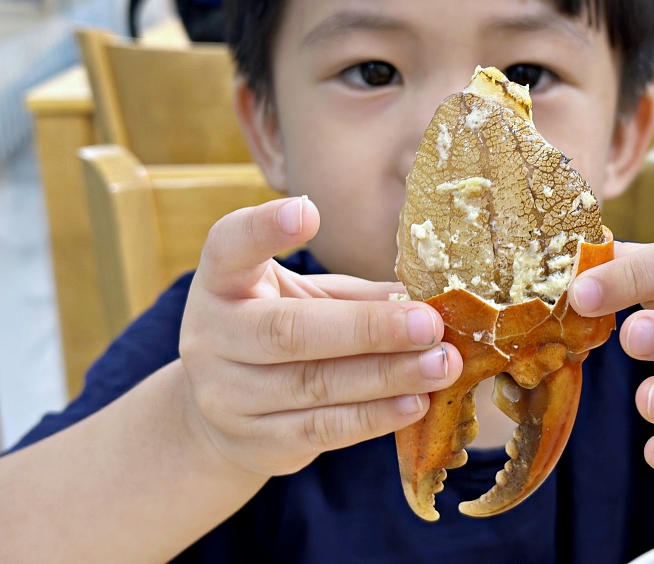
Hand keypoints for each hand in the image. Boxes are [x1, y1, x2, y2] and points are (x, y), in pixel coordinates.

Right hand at [178, 196, 462, 476]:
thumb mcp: (301, 298)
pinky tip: (416, 402)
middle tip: (430, 322)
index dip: (265, 228)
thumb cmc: (277, 333)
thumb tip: (432, 294)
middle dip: (368, 327)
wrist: (217, 419)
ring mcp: (228, 397)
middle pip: (289, 331)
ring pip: (315, 385)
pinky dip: (375, 416)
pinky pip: (324, 430)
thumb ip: (353, 295)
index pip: (229, 245)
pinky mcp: (258, 443)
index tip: (309, 210)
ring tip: (440, 363)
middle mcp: (212, 337)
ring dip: (387, 375)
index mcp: (222, 283)